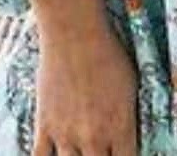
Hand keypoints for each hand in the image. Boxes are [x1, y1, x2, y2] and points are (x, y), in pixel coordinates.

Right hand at [29, 0, 137, 155]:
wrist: (75, 32)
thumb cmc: (108, 52)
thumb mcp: (131, 84)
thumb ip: (129, 116)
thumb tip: (129, 136)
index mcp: (121, 126)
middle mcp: (94, 136)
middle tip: (100, 153)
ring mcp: (67, 134)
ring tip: (81, 153)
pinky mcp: (45, 125)